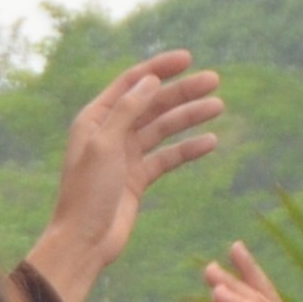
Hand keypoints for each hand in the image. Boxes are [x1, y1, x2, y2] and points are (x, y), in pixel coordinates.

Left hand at [24, 51, 225, 301]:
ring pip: (163, 128)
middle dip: (183, 91)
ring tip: (219, 106)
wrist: (84, 242)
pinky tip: (210, 142)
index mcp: (95, 118)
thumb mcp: (105, 145)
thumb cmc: (87, 194)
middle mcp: (110, 132)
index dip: (160, 68)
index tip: (188, 59)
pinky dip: (188, 149)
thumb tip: (151, 80)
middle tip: (214, 81)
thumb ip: (127, 111)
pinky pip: (167, 157)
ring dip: (190, 117)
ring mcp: (126, 155)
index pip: (133, 83)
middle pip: (152, 103)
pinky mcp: (138, 178)